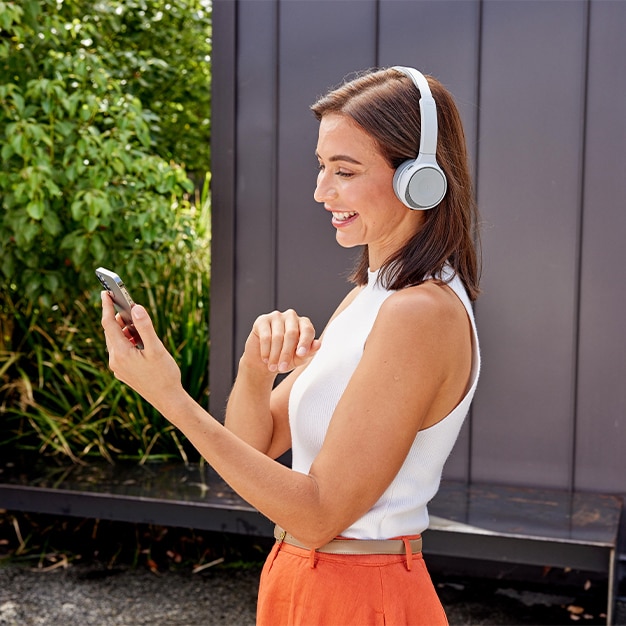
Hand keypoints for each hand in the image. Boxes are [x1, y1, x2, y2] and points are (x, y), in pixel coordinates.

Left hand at [101, 292, 183, 414]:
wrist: (168, 400)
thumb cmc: (164, 375)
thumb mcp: (156, 349)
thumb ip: (145, 327)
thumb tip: (136, 308)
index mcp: (121, 353)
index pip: (109, 324)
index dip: (107, 307)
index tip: (105, 292)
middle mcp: (115, 361)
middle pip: (110, 332)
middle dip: (116, 316)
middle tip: (122, 301)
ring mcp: (118, 368)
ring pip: (115, 342)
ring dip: (123, 329)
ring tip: (134, 321)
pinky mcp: (124, 372)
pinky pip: (120, 351)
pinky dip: (126, 341)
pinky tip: (138, 339)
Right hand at [245, 309, 320, 373]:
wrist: (263, 362)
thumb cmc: (284, 358)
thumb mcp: (298, 358)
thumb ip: (309, 351)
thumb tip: (318, 344)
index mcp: (303, 324)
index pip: (307, 330)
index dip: (305, 342)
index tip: (301, 354)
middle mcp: (291, 317)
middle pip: (291, 334)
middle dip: (287, 354)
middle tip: (283, 367)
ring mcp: (276, 317)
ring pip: (277, 337)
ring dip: (275, 355)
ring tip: (273, 366)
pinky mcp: (262, 320)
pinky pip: (265, 336)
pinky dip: (266, 350)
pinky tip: (266, 359)